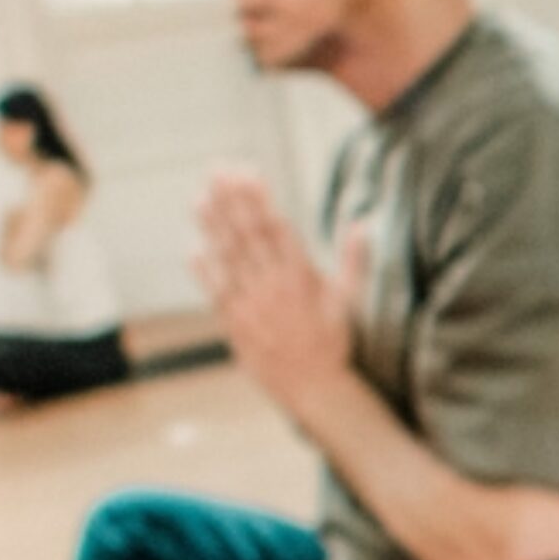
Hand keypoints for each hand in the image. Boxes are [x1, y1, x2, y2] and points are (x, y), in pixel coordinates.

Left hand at [193, 169, 365, 417]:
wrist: (315, 388)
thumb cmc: (334, 341)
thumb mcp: (349, 298)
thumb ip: (354, 259)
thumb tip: (364, 224)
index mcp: (301, 276)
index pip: (276, 226)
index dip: (259, 198)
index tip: (248, 171)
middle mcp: (274, 287)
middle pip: (248, 234)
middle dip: (231, 200)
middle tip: (217, 171)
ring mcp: (252, 306)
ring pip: (228, 258)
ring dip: (212, 226)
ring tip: (200, 198)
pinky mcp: (236, 325)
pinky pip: (217, 293)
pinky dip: (205, 271)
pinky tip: (194, 249)